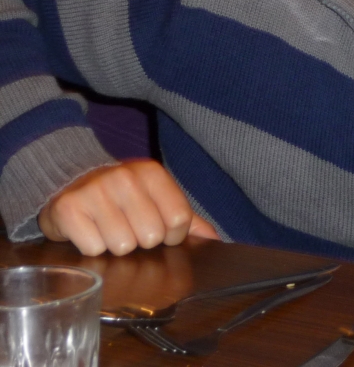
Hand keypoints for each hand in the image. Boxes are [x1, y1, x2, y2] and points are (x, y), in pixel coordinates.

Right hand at [38, 160, 217, 255]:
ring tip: (109, 231)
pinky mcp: (70, 208)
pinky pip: (94, 249)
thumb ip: (188, 220)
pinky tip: (90, 233)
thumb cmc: (124, 198)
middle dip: (143, 242)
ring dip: (117, 247)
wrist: (73, 183)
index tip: (160, 231)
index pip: (179, 219)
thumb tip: (215, 242)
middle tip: (130, 229)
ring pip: (123, 246)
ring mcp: (96, 191)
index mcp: (153, 174)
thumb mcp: (158, 200)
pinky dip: (93, 248)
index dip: (172, 236)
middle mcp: (125, 177)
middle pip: (151, 236)